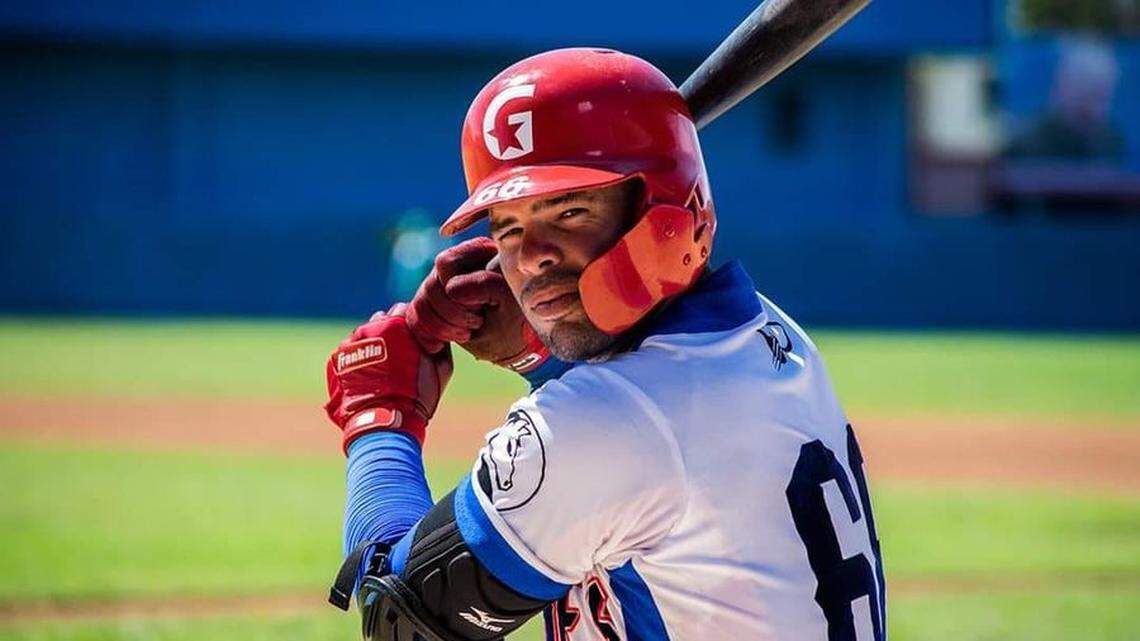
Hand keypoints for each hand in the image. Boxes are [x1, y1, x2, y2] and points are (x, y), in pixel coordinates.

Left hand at [324, 312, 451, 453]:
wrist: (386, 420)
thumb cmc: (419, 394)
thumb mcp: (442, 367)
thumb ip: (440, 341)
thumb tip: (439, 331)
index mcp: (396, 324)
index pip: (403, 309)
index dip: (412, 322)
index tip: (416, 336)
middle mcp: (370, 328)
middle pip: (382, 319)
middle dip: (392, 330)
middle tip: (401, 352)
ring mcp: (351, 343)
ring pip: (365, 334)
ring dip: (374, 343)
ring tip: (384, 366)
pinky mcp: (339, 358)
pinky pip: (352, 350)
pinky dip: (360, 357)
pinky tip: (370, 373)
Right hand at [406, 238, 550, 373]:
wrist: (517, 341)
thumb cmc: (519, 317)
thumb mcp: (508, 298)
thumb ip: (484, 284)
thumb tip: (452, 288)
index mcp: (477, 252)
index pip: (446, 264)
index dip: (458, 290)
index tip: (481, 308)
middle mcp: (455, 264)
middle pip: (431, 285)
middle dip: (451, 312)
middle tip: (477, 322)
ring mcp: (441, 284)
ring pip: (421, 303)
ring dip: (442, 326)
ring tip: (467, 333)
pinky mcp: (432, 304)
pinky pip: (415, 316)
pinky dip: (429, 334)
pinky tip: (447, 340)